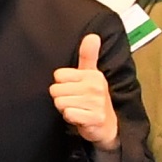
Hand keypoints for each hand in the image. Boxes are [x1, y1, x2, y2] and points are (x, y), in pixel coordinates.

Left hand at [49, 31, 118, 147]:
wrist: (106, 125)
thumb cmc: (94, 98)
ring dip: (65, 108)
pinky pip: (68, 114)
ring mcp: (96, 103)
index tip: (74, 89)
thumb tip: (92, 36)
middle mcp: (96, 87)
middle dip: (62, 98)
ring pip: (60, 102)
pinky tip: (79, 118)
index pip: (58, 75)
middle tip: (75, 101)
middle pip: (55, 90)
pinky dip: (70, 118)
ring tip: (78, 109)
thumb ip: (88, 55)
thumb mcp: (91, 74)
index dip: (62, 84)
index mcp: (93, 74)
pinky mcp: (93, 118)